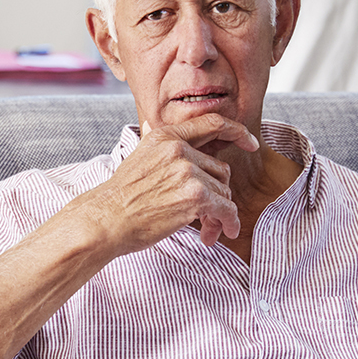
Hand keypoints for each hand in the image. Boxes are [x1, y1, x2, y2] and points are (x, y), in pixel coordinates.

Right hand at [71, 114, 258, 253]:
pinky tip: (216, 234)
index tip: (250, 141)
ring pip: (223, 192)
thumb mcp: (138, 157)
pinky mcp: (195, 196)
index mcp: (166, 137)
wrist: (107, 219)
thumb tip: (158, 127)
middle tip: (208, 215)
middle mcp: (179, 150)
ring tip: (206, 230)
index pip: (211, 124)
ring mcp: (188, 172)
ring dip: (218, 214)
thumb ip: (157, 144)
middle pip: (220, 169)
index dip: (237, 131)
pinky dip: (226, 223)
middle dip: (217, 194)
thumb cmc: (121, 197)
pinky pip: (225, 209)